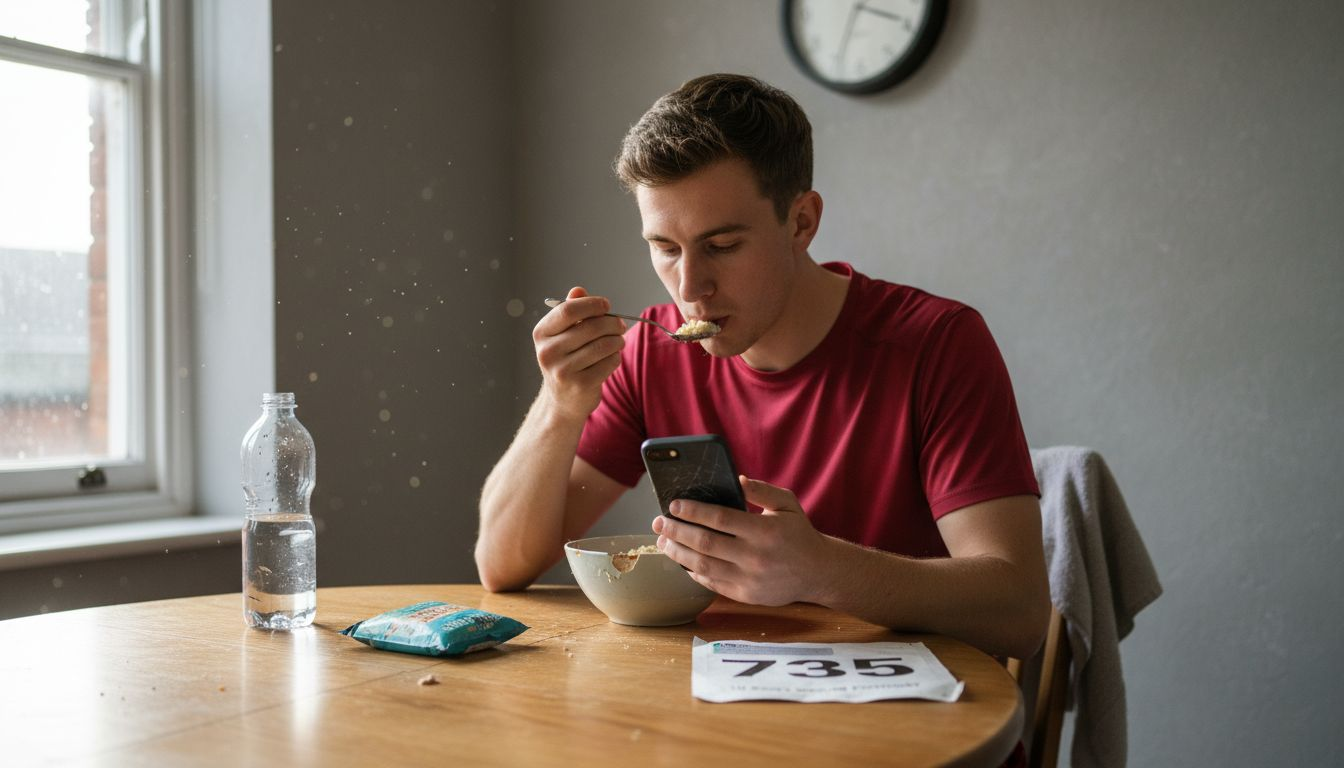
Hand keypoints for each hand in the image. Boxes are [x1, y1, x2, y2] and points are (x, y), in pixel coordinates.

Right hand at [533, 286, 626, 419]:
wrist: (562, 401)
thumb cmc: (566, 360)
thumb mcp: (563, 335)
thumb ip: (572, 311)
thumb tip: (578, 290)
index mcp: (542, 333)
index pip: (568, 309)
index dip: (592, 304)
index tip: (606, 305)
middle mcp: (548, 352)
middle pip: (590, 327)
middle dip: (612, 323)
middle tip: (620, 326)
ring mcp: (563, 371)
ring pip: (603, 345)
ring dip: (617, 341)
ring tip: (618, 341)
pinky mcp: (580, 385)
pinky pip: (608, 363)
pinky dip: (615, 357)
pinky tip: (612, 358)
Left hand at [652, 476, 830, 605]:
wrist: (817, 572)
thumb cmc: (799, 533)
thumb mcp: (787, 504)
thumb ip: (763, 490)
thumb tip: (737, 479)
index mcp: (764, 531)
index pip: (720, 519)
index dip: (693, 511)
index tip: (674, 505)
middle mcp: (755, 556)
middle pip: (705, 543)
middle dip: (676, 531)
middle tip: (658, 521)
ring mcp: (749, 579)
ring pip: (703, 566)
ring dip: (678, 553)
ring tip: (663, 541)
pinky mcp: (745, 595)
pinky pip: (712, 583)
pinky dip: (693, 572)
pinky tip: (682, 561)